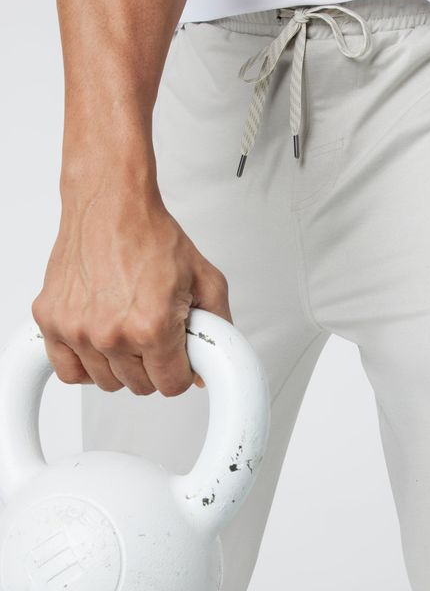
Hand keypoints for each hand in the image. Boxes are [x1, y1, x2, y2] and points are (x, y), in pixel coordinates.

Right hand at [32, 181, 231, 396]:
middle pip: (140, 386)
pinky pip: (68, 371)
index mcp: (151, 326)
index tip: (178, 356)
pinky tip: (100, 344)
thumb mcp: (204, 280)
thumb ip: (216, 328)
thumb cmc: (152, 236)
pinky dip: (85, 365)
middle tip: (155, 334)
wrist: (111, 204)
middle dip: (154, 365)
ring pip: (106, 382)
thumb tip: (207, 366)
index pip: (172, 385)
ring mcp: (77, 329)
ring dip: (121, 365)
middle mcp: (111, 333)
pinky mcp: (51, 321)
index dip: (182, 371)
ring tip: (128, 330)